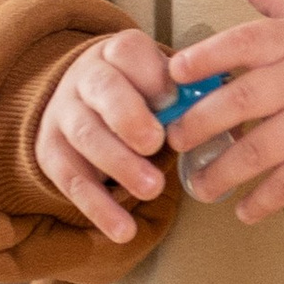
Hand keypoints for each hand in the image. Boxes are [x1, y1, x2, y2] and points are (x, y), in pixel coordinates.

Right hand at [34, 26, 175, 243]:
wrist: (83, 102)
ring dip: (119, 164)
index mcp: (119, 53)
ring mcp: (64, 114)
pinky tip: (124, 230)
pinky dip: (98, 207)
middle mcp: (85, 78)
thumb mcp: (163, 84)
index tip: (174, 100)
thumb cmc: (142, 95)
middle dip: (129, 117)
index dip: (152, 77)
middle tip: (156, 145)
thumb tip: (232, 119)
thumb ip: (193, 97)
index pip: (130, 53)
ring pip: (86, 135)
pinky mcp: (51, 152)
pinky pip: (71, 180)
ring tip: (153, 191)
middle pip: (103, 90)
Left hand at [162, 0, 283, 223]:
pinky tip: (242, 211)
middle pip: (241, 102)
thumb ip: (277, 2)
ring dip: (222, 171)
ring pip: (259, 150)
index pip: (245, 43)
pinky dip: (265, 201)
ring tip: (195, 186)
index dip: (208, 56)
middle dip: (200, 123)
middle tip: (172, 138)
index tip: (175, 71)